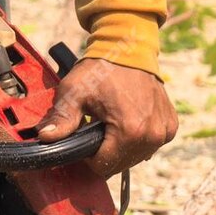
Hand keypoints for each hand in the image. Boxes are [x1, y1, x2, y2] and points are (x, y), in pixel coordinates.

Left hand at [38, 59, 177, 177]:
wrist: (129, 48)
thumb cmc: (101, 69)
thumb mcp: (75, 92)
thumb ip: (62, 118)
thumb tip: (45, 137)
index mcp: (130, 131)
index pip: (103, 166)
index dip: (89, 155)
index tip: (87, 134)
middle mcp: (152, 135)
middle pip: (120, 165)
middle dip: (106, 150)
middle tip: (99, 125)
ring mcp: (164, 131)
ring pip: (135, 158)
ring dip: (122, 146)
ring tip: (114, 121)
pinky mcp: (170, 126)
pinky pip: (150, 145)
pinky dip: (139, 138)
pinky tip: (130, 119)